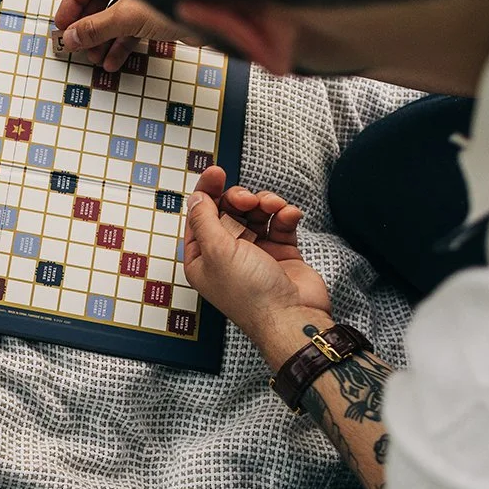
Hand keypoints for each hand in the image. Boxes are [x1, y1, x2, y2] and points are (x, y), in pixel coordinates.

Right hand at [54, 0, 189, 70]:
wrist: (216, 16)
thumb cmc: (176, 0)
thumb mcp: (125, 17)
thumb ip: (95, 28)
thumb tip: (70, 38)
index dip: (73, 2)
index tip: (63, 24)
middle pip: (101, 0)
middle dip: (88, 26)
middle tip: (77, 44)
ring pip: (117, 17)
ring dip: (104, 39)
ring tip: (95, 58)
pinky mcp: (160, 15)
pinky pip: (133, 28)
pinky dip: (123, 44)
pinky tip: (113, 61)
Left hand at [182, 166, 330, 332]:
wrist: (292, 316)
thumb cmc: (250, 292)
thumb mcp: (216, 250)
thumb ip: (204, 219)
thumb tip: (196, 197)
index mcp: (202, 258)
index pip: (200, 216)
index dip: (207, 192)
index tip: (217, 172)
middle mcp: (226, 255)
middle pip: (228, 211)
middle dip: (239, 198)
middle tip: (248, 199)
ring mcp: (255, 253)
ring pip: (255, 213)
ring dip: (264, 204)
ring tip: (273, 207)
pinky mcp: (281, 252)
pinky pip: (279, 223)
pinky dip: (284, 215)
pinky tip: (289, 215)